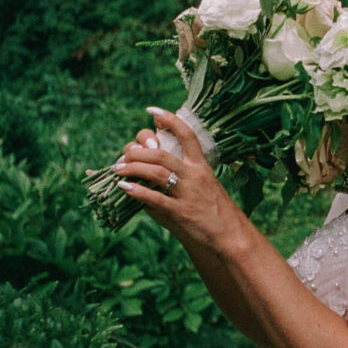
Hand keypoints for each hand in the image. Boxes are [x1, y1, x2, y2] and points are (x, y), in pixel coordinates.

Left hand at [115, 109, 246, 254]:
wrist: (230, 236)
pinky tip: (124, 188)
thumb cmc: (215, 212)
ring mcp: (187, 193)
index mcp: (201, 166)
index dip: (169, 120)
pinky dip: (137, 191)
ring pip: (155, 171)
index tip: (151, 111)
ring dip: (132, 167)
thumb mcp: (203, 188)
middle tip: (124, 156)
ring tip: (117, 169)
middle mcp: (194, 176)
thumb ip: (180, 179)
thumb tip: (153, 175)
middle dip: (137, 150)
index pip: (186, 135)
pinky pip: (154, 198)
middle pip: (161, 153)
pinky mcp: (180, 212)